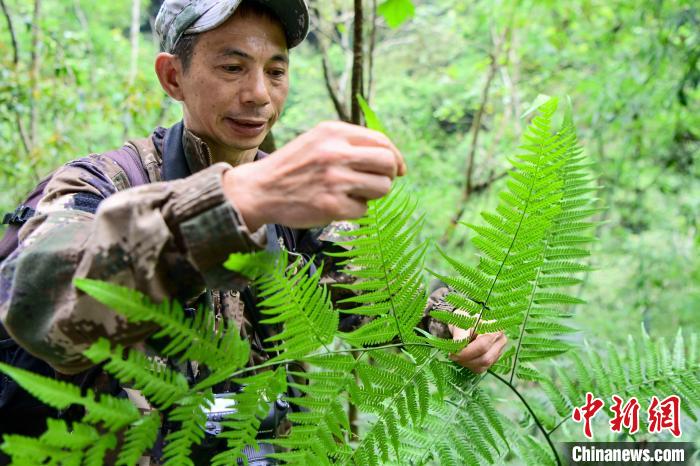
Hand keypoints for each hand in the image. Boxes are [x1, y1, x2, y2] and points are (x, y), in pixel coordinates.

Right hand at [222, 121, 405, 230]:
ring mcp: (334, 180)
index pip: (381, 141)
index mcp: (333, 132)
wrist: (259, 190)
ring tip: (351, 193)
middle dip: (389, 176)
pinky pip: (363, 210)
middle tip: (376, 183)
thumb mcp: (317, 141)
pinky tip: (334, 205)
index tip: (399, 169)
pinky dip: (354, 210)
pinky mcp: (332, 205)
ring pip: (382, 188)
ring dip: (372, 195)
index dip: (396, 157)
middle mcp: (335, 152)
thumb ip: (349, 143)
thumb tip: (392, 159)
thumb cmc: (293, 166)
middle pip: (388, 163)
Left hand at [448, 325, 507, 373]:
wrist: (467, 322)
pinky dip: (470, 365)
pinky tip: (465, 357)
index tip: (452, 353)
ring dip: (467, 363)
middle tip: (453, 356)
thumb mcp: (459, 324)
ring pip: (483, 365)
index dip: (466, 352)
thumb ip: (459, 337)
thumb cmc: (464, 321)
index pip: (482, 346)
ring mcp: (499, 350)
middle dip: (466, 359)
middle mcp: (501, 339)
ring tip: (458, 356)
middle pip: (485, 358)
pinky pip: (482, 368)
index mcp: (494, 328)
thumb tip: (457, 350)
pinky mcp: (494, 359)